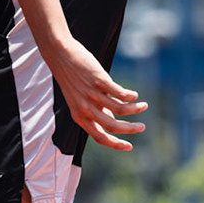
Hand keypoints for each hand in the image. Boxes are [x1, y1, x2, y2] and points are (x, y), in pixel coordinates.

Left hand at [43, 34, 146, 150]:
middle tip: (142, 127)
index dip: (116, 144)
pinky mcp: (99, 80)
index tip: (129, 147)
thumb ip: (94, 112)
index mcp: (79, 116)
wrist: (60, 55)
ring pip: (120, 109)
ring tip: (143, 106)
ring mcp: (92, 94)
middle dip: (130, 129)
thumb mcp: (79, 100)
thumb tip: (112, 120)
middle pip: (112, 126)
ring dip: (135, 109)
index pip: (99, 137)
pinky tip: (134, 96)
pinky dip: (130, 96)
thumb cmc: (72, 79)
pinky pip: (120, 93)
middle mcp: (85, 108)